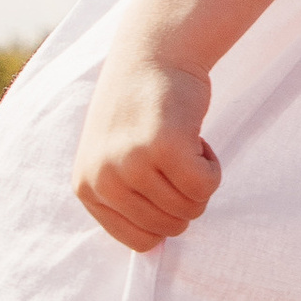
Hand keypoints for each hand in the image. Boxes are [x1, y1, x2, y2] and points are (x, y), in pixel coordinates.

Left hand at [75, 39, 221, 250]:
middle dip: (186, 197)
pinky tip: (196, 139)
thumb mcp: (114, 158)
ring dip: (200, 178)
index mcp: (87, 188)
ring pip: (192, 208)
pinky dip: (213, 166)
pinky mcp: (165, 147)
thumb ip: (126, 199)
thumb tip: (153, 248)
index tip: (163, 181)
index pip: (140, 241)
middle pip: (170, 227)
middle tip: (176, 157)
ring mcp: (133, 163)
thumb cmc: (140, 108)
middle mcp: (105, 179)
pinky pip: (206, 186)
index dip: (165, 216)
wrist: (153, 52)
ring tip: (182, 143)